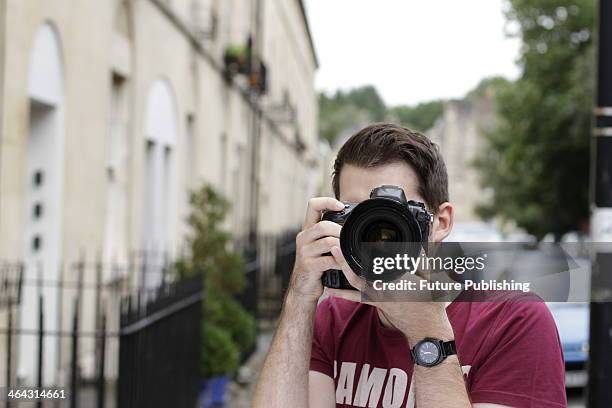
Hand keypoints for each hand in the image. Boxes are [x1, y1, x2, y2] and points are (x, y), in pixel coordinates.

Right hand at [287, 198, 345, 302]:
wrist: (303, 288)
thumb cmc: (316, 266)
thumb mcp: (320, 247)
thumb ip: (330, 235)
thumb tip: (352, 224)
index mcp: (307, 230)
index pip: (312, 205)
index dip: (327, 201)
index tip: (341, 206)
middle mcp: (303, 238)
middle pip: (323, 225)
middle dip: (340, 230)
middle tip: (350, 237)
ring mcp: (304, 252)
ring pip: (328, 242)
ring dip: (343, 246)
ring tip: (349, 251)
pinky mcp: (308, 265)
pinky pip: (329, 260)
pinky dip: (340, 262)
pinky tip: (345, 265)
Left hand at [327, 246, 453, 344]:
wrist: (426, 329)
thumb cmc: (431, 304)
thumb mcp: (431, 278)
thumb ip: (423, 260)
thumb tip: (418, 245)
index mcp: (397, 280)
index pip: (380, 262)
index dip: (370, 251)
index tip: (360, 238)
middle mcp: (384, 288)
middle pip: (359, 271)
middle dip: (346, 259)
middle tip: (335, 246)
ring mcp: (378, 296)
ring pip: (355, 282)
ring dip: (342, 270)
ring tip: (332, 257)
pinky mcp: (375, 303)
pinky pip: (356, 297)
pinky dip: (342, 292)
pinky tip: (330, 289)